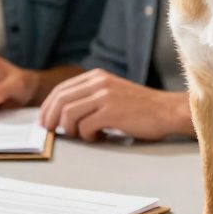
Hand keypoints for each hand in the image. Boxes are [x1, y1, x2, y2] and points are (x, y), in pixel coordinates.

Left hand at [39, 69, 189, 141]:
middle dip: (50, 118)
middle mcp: (99, 82)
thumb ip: (91, 97)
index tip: (44, 121)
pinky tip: (100, 136)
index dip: (48, 107)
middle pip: (60, 100)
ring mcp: (105, 96)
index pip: (61, 90)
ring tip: (85, 135)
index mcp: (97, 76)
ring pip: (69, 114)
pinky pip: (85, 127)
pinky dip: (88, 136)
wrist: (167, 111)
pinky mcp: (112, 112)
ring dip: (71, 130)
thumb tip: (63, 114)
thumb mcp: (112, 93)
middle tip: (50, 132)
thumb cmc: (140, 108)